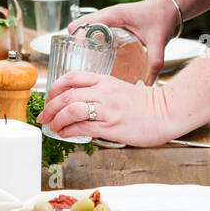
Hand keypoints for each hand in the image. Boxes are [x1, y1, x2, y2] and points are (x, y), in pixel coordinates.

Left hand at [36, 70, 171, 147]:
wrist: (166, 112)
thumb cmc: (146, 104)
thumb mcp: (119, 91)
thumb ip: (101, 94)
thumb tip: (81, 106)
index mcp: (105, 80)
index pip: (72, 77)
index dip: (55, 87)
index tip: (48, 97)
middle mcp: (104, 92)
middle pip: (67, 94)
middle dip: (50, 106)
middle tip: (43, 116)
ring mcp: (107, 108)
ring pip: (71, 109)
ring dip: (57, 119)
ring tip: (53, 126)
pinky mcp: (111, 125)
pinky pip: (83, 126)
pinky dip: (69, 130)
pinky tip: (65, 133)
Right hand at [68, 0, 178, 83]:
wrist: (167, 6)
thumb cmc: (162, 18)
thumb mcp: (159, 42)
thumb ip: (155, 62)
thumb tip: (148, 83)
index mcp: (115, 15)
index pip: (87, 24)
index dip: (79, 39)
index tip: (79, 57)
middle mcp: (107, 13)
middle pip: (77, 24)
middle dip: (74, 43)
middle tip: (80, 62)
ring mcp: (107, 15)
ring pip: (81, 25)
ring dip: (78, 41)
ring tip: (83, 61)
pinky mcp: (109, 19)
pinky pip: (90, 27)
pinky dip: (86, 38)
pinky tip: (93, 54)